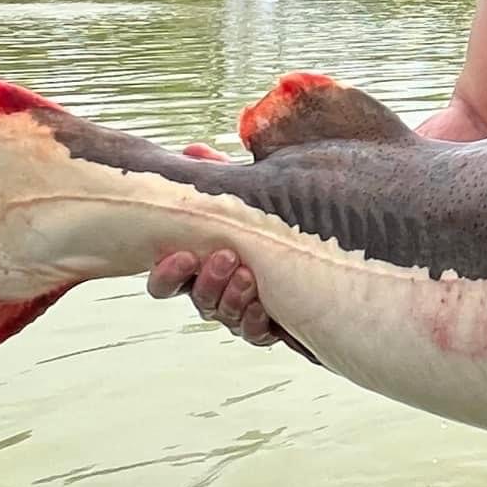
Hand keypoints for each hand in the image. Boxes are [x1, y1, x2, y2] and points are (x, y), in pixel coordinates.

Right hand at [146, 143, 287, 347]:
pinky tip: (264, 308)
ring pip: (224, 316)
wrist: (319, 257)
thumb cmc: (267, 222)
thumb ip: (218, 177)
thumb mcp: (244, 196)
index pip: (167, 279)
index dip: (167, 273)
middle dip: (208, 280)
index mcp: (200, 263)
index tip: (183, 255)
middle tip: (226, 256)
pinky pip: (254, 334)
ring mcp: (239, 311)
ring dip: (232, 298)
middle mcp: (215, 291)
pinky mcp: (267, 325)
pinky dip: (256, 323)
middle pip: (197, 298)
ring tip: (248, 274)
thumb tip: (195, 152)